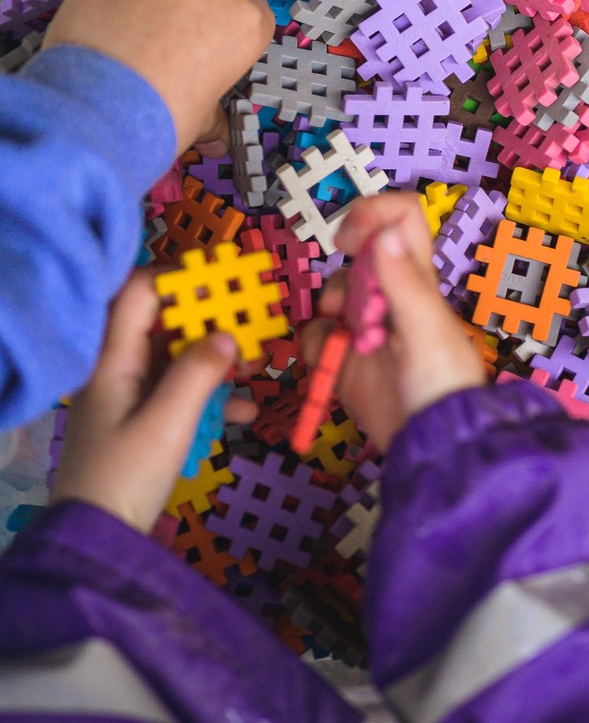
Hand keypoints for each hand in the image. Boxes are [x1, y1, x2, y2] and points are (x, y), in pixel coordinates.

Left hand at [42, 0, 273, 155]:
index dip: (236, 19)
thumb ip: (213, 114)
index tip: (219, 33)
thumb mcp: (201, 118)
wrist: (95, 111)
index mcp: (245, 25)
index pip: (255, 7)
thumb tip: (217, 135)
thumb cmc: (161, 119)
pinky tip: (115, 5)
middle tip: (196, 4)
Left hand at [51, 273, 253, 532]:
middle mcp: (119, 372)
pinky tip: (244, 411)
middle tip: (254, 323)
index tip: (227, 280)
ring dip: (219, 359)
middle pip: (167, 324)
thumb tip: (228, 334)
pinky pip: (182, 394)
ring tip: (258, 366)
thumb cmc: (126, 477)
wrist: (95, 546)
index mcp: (113, 362)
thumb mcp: (167, 423)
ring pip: (179, 359)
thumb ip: (198, 373)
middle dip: (213, 320)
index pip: (140, 293)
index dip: (181, 278)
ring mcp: (130, 399)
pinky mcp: (144, 425)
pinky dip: (213, 396)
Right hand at [307, 194, 484, 451]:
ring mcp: (367, 327)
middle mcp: (391, 296)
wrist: (434, 447)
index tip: (350, 241)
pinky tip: (330, 366)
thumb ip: (404, 283)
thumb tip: (385, 232)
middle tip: (350, 309)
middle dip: (344, 279)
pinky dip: (315, 347)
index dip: (373, 214)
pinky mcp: (346, 359)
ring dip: (327, 315)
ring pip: (332, 296)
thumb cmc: (443, 385)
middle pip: (357, 259)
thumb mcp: (425, 332)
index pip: (400, 218)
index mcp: (417, 279)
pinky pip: (317, 337)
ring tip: (345, 344)